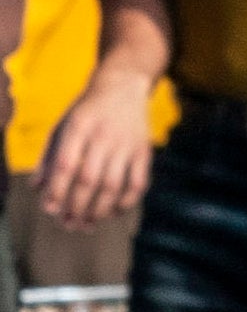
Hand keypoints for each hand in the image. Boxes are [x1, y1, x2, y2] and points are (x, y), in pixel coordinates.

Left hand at [33, 77, 153, 230]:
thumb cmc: (86, 112)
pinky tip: (115, 212)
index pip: (65, 165)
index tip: (50, 210)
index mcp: (79, 127)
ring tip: (88, 225)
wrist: (124, 86)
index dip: (57, 190)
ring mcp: (127, 143)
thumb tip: (38, 189)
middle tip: (69, 225)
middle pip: (89, 180)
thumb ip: (48, 157)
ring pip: (113, 185)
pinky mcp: (144, 150)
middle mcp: (103, 136)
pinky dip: (127, 201)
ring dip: (99, 210)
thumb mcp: (63, 126)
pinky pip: (138, 182)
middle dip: (77, 207)